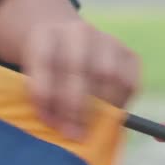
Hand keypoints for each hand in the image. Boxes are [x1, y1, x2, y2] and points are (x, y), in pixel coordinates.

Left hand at [0, 0, 140, 139]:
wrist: (69, 44)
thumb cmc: (49, 71)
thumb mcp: (34, 77)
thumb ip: (43, 100)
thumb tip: (66, 130)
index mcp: (46, 34)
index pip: (45, 61)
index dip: (46, 94)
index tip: (50, 122)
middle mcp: (77, 32)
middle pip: (77, 66)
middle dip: (74, 105)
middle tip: (74, 132)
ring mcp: (106, 39)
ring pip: (108, 73)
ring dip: (101, 105)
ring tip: (94, 126)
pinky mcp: (128, 53)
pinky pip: (130, 81)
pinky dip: (122, 101)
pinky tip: (111, 114)